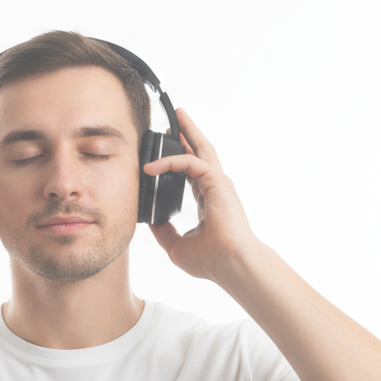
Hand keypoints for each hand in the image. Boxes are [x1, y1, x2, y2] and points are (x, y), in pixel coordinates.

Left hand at [144, 108, 260, 282]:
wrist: (230, 264)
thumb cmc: (212, 260)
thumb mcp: (176, 245)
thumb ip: (164, 231)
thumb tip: (150, 221)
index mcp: (209, 200)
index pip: (192, 172)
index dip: (178, 160)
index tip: (163, 152)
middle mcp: (215, 188)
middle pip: (200, 153)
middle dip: (188, 134)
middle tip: (175, 119)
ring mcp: (218, 183)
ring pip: (200, 149)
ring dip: (188, 131)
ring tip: (177, 116)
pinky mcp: (217, 182)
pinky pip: (189, 162)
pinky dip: (170, 161)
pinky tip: (151, 166)